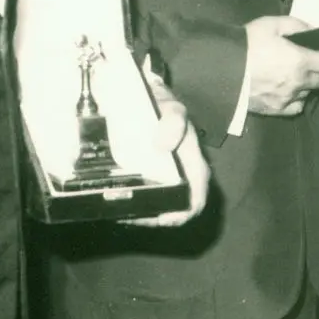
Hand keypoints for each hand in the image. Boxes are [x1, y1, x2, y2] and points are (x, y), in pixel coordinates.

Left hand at [119, 67, 210, 227]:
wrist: (150, 100)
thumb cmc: (166, 107)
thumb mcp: (173, 109)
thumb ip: (173, 123)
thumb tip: (163, 145)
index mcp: (194, 164)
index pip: (197, 197)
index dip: (184, 213)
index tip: (163, 217)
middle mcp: (184, 175)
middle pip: (176, 209)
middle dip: (156, 218)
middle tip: (132, 217)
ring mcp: (169, 178)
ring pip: (160, 207)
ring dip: (143, 215)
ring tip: (123, 213)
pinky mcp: (154, 178)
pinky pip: (148, 198)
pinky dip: (136, 206)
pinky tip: (121, 204)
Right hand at [245, 15, 318, 116]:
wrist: (220, 69)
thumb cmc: (246, 44)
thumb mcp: (273, 25)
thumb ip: (297, 26)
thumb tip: (313, 30)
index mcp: (300, 61)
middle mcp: (298, 83)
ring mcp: (287, 99)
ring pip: (311, 94)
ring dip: (316, 85)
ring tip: (312, 77)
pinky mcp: (274, 109)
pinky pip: (295, 107)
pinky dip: (300, 99)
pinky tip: (296, 92)